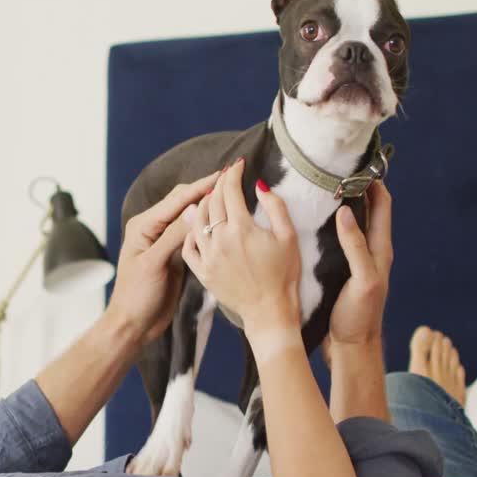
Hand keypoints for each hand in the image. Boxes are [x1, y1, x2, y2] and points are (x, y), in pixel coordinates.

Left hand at [106, 172, 218, 345]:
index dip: (201, 186)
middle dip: (206, 191)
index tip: (224, 175)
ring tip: (232, 196)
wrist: (134, 324)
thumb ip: (173, 236)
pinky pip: (193, 233)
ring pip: (190, 216)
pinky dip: (207, 225)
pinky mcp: (174, 254)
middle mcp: (153, 228)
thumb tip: (195, 210)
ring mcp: (164, 241)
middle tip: (233, 180)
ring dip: (208, 206)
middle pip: (184, 202)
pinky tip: (223, 221)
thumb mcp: (154, 264)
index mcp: (144, 226)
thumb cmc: (137, 296)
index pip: (177, 199)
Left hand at [182, 159, 300, 333]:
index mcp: (241, 229)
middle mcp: (220, 240)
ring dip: (202, 204)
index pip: (230, 191)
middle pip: (211, 202)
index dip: (233, 174)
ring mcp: (208, 257)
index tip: (237, 165)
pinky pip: (189, 247)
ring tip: (210, 196)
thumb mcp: (288, 237)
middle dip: (218, 184)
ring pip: (196, 221)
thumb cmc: (284, 275)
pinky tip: (197, 225)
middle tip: (225, 177)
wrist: (270, 312)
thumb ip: (275, 207)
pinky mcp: (202, 272)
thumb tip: (259, 185)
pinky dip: (190, 232)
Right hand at [324, 181, 392, 353]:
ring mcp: (355, 260)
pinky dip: (326, 225)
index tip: (356, 164)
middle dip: (354, 187)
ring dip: (338, 204)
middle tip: (333, 170)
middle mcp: (370, 251)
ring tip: (318, 188)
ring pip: (349, 223)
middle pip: (366, 209)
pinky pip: (335, 239)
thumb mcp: (362, 280)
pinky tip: (309, 221)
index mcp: (380, 250)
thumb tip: (345, 211)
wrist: (351, 349)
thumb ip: (355, 246)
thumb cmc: (360, 318)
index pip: (382, 205)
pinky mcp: (340, 270)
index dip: (373, 182)